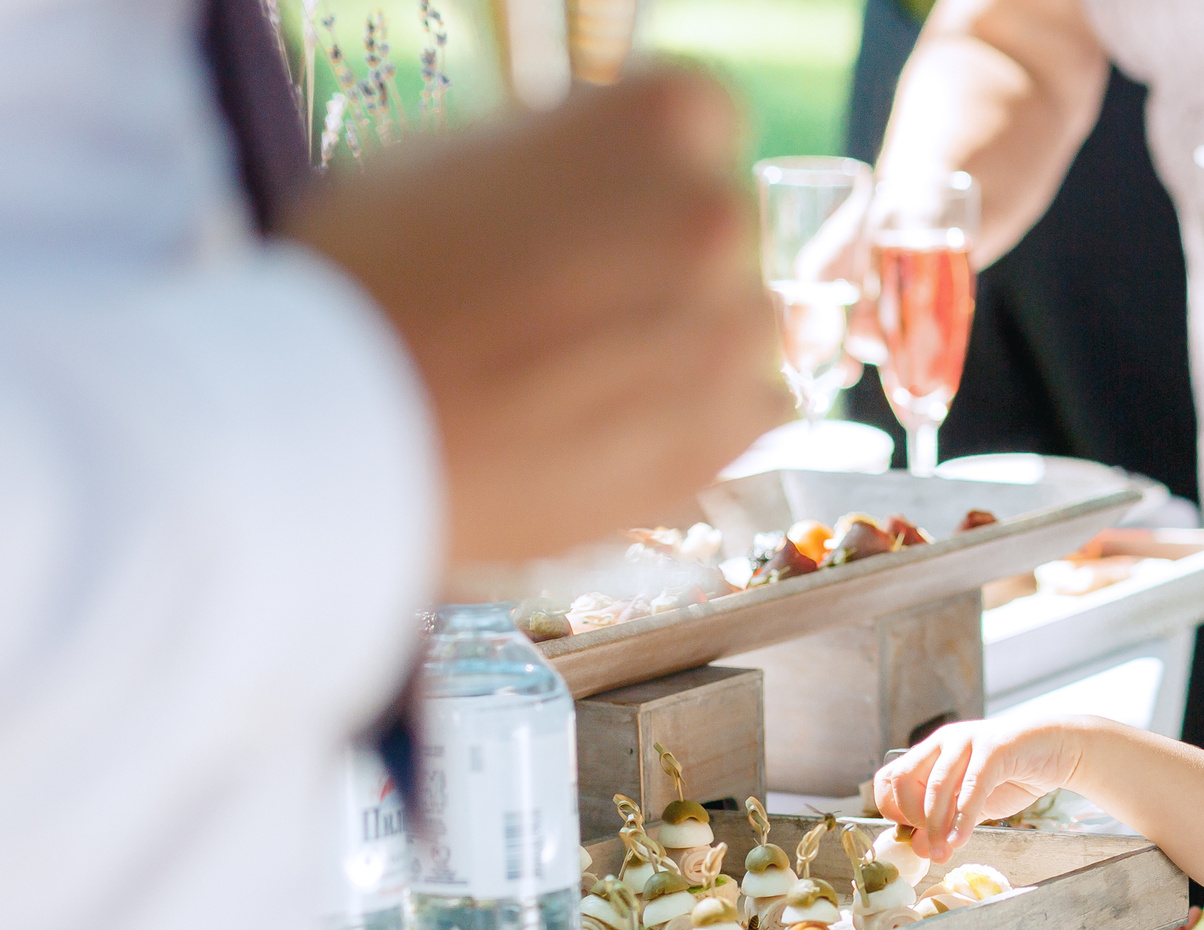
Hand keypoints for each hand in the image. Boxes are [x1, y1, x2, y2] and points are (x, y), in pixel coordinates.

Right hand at [286, 71, 788, 593]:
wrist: (343, 423)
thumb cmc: (375, 275)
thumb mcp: (459, 153)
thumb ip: (561, 156)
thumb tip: (596, 172)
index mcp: (666, 114)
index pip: (700, 124)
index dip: (641, 167)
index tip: (594, 204)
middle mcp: (719, 213)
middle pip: (719, 226)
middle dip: (661, 256)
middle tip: (568, 300)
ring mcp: (733, 329)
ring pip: (739, 322)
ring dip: (685, 341)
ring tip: (581, 374)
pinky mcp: (728, 432)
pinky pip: (749, 409)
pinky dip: (700, 417)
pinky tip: (617, 424)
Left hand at [872, 717, 1084, 860]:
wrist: (1057, 750)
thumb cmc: (1013, 774)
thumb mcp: (972, 805)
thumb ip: (946, 822)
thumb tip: (920, 849)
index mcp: (931, 751)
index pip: (889, 779)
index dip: (893, 810)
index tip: (912, 835)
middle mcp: (943, 742)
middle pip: (902, 780)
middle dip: (911, 818)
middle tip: (930, 841)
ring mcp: (967, 741)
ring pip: (936, 787)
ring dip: (936, 826)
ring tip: (944, 853)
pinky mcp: (994, 748)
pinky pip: (971, 788)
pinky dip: (962, 819)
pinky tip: (961, 840)